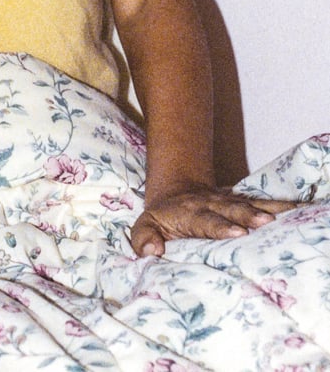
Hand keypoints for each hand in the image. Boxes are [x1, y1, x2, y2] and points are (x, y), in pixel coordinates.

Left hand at [130, 186, 295, 257]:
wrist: (176, 190)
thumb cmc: (162, 217)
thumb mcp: (145, 225)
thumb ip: (143, 238)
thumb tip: (152, 250)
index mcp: (189, 213)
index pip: (205, 220)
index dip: (220, 226)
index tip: (236, 233)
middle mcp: (211, 204)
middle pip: (231, 209)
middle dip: (247, 216)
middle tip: (264, 224)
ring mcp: (228, 201)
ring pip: (249, 203)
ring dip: (266, 210)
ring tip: (284, 217)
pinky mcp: (241, 202)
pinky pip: (262, 203)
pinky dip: (280, 206)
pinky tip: (297, 210)